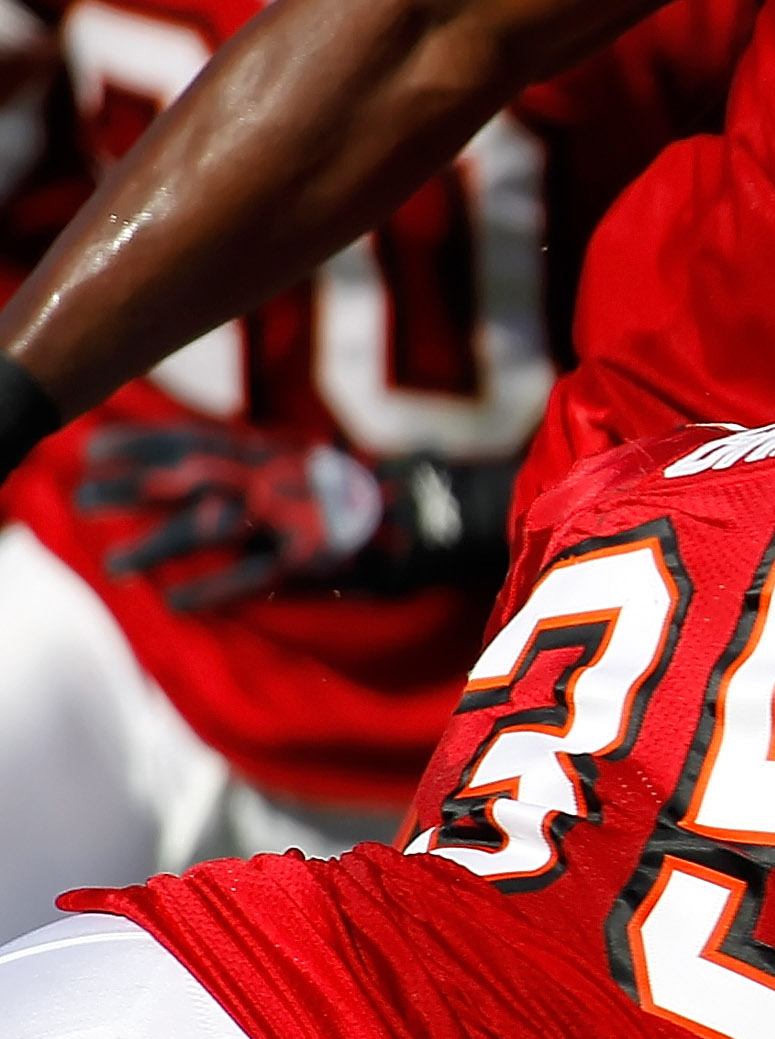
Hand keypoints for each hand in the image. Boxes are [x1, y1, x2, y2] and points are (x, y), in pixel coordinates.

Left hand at [80, 423, 384, 611]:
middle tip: (83, 498)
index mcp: (269, 450)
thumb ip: (247, 463)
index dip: (142, 441)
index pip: (194, 437)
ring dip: (158, 545)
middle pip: (190, 478)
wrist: (427, 511)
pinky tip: (175, 601)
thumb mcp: (297, 463)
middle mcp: (275, 476)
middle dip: (133, 488)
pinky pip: (252, 575)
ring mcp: (292, 515)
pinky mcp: (310, 557)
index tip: (93, 448)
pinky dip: (211, 588)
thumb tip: (188, 468)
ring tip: (114, 566)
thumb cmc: (355, 492)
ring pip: (212, 527)